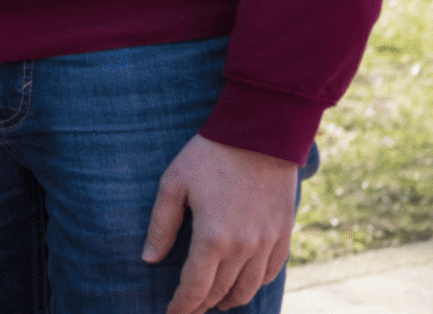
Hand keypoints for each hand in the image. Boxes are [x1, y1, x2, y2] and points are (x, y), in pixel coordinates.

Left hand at [145, 134, 300, 313]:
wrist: (260, 135)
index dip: (182, 305)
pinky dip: (255, 283)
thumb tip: (149, 258)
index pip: (195, 288)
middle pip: (221, 292)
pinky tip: (243, 282)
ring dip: (229, 299)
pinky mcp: (283, 234)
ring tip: (214, 301)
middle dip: (201, 304)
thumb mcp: (173, 184)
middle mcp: (243, 248)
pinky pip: (271, 272)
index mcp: (213, 238)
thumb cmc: (209, 156)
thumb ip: (161, 225)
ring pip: (247, 287)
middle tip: (188, 308)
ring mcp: (267, 243)